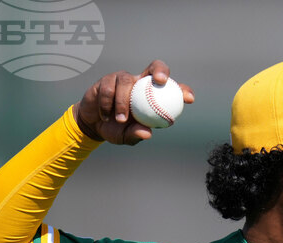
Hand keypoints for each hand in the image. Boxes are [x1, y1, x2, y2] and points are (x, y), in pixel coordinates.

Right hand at [73, 60, 195, 144]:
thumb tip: (147, 134)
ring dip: (123, 101)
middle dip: (160, 71)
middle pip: (155, 67)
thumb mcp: (127, 136)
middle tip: (160, 81)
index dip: (182, 90)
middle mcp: (140, 83)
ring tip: (120, 120)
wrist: (93, 124)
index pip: (171, 88)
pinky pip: (108, 88)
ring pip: (126, 81)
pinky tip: (105, 116)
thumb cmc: (117, 129)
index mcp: (152, 96)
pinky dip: (107, 104)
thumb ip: (136, 134)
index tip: (189, 99)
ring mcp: (123, 79)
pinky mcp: (106, 80)